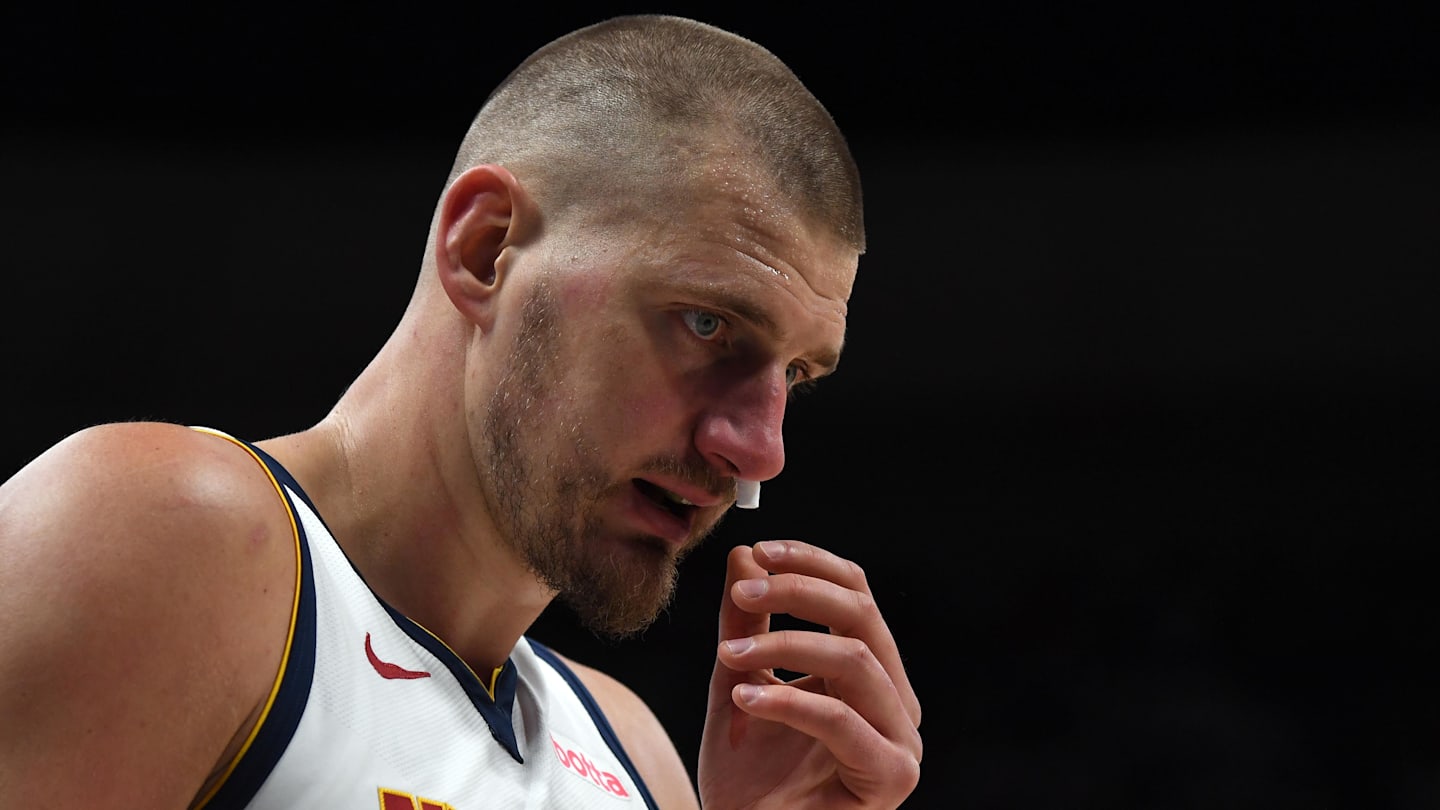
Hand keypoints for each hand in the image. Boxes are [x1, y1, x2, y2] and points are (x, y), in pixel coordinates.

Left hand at [697, 541, 921, 808]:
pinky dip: (788, 702)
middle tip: (743, 592)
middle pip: (862, 616)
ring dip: (782, 646)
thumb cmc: (746, 780)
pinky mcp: (891, 777)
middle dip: (798, 592)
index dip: (812, 565)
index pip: (856, 596)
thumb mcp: (737, 684)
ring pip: (854, 659)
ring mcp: (900, 740)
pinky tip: (745, 699)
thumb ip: (745, 625)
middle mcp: (895, 701)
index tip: (759, 553)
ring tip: (728, 657)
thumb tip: (744, 553)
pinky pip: (842, 720)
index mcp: (871, 673)